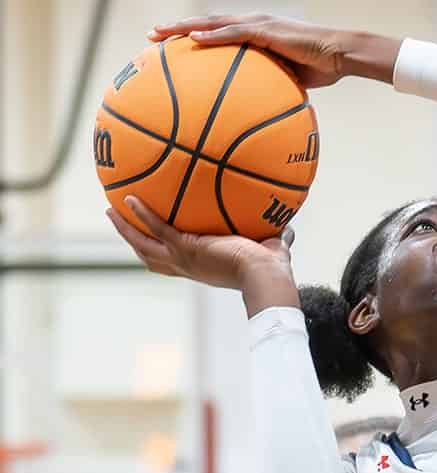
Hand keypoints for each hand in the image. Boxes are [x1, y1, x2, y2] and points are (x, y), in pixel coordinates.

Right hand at [109, 196, 293, 293]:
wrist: (265, 274)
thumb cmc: (271, 268)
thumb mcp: (270, 249)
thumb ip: (276, 238)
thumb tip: (290, 229)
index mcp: (201, 267)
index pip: (173, 262)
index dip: (159, 252)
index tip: (151, 240)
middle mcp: (187, 266)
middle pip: (149, 257)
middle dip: (132, 240)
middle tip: (118, 223)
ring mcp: (183, 258)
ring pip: (143, 245)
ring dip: (126, 229)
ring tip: (110, 210)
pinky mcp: (186, 247)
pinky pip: (157, 227)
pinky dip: (142, 214)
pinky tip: (128, 198)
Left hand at [147, 15, 399, 87]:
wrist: (341, 54)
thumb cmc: (321, 67)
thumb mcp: (290, 81)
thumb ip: (271, 88)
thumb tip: (258, 113)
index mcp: (256, 34)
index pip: (218, 32)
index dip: (192, 36)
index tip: (169, 45)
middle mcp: (252, 24)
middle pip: (206, 23)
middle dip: (177, 28)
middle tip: (151, 36)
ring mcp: (258, 24)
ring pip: (212, 23)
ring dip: (184, 27)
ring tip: (159, 33)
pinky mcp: (266, 30)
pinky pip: (232, 33)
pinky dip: (211, 35)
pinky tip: (191, 40)